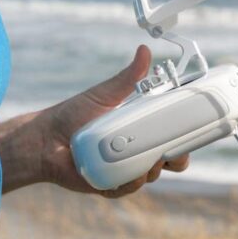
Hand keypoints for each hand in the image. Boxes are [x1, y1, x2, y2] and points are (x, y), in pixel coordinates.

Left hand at [37, 45, 189, 196]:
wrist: (44, 138)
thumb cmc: (74, 114)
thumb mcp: (105, 94)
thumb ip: (128, 77)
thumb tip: (144, 50)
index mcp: (138, 129)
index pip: (169, 135)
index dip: (183, 137)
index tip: (192, 132)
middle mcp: (134, 150)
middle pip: (166, 160)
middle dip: (175, 158)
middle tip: (172, 151)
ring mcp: (122, 168)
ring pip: (148, 175)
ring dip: (152, 169)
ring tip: (148, 159)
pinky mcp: (108, 183)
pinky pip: (125, 188)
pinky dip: (130, 182)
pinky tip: (130, 175)